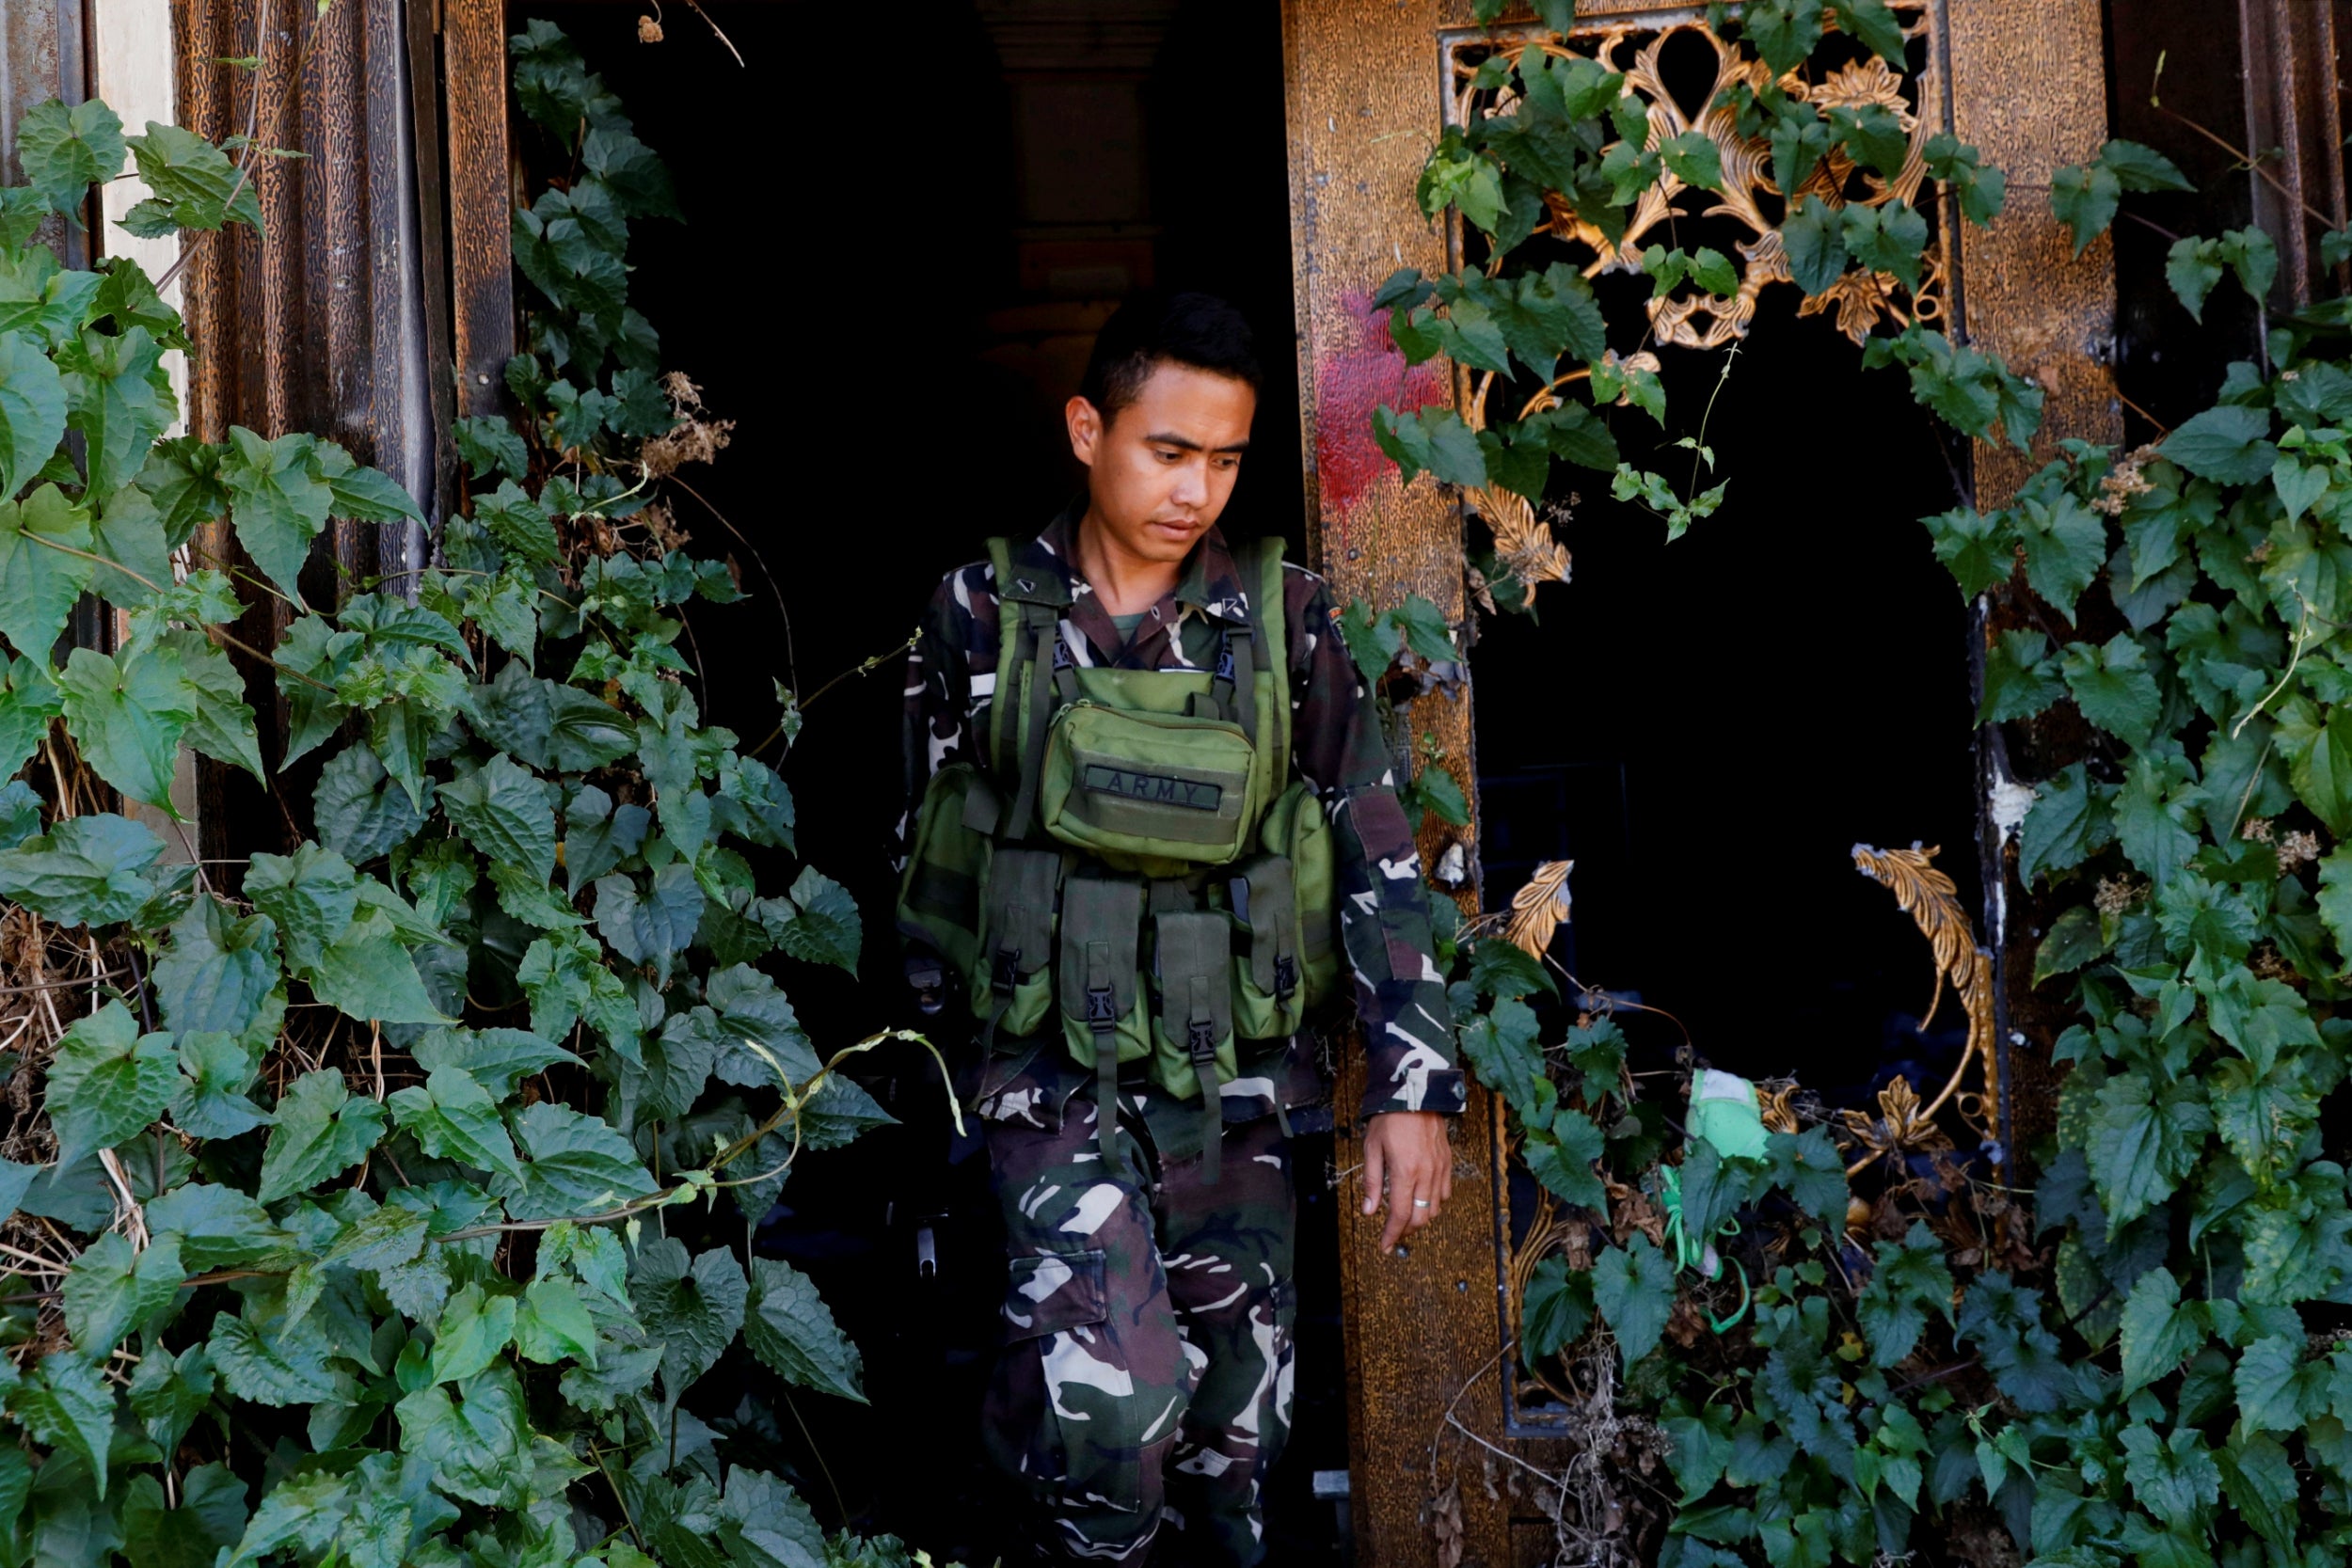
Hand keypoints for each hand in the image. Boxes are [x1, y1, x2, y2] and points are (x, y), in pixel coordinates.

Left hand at [1361, 1110, 1452, 1253]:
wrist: (1415, 1092)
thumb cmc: (1389, 1119)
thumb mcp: (1372, 1148)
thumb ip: (1372, 1181)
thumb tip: (1369, 1211)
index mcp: (1405, 1172)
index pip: (1399, 1215)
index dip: (1391, 1235)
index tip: (1384, 1246)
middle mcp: (1426, 1174)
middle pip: (1420, 1218)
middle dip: (1406, 1231)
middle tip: (1393, 1234)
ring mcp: (1440, 1169)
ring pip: (1435, 1209)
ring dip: (1420, 1219)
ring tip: (1405, 1219)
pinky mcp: (1447, 1162)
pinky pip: (1445, 1192)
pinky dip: (1434, 1203)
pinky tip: (1422, 1200)